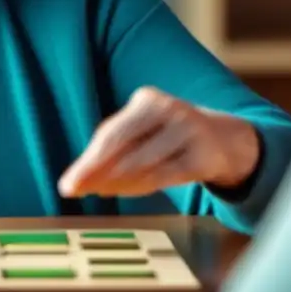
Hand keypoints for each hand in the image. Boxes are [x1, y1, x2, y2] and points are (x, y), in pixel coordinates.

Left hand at [58, 86, 259, 197]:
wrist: (223, 139)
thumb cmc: (168, 136)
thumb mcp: (142, 131)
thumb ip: (112, 150)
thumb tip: (76, 179)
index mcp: (148, 100)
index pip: (111, 133)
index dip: (87, 160)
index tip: (67, 184)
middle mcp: (169, 110)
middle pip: (122, 145)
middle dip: (94, 171)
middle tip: (75, 191)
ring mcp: (189, 131)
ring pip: (142, 163)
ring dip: (116, 182)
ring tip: (101, 191)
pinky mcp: (204, 156)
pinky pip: (165, 176)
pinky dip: (140, 186)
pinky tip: (123, 191)